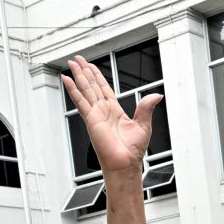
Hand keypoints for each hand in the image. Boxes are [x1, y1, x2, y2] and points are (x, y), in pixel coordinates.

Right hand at [62, 56, 162, 174]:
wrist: (125, 164)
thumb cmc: (133, 151)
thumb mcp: (144, 125)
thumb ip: (147, 107)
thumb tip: (156, 95)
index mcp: (115, 111)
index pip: (104, 88)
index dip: (97, 76)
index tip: (90, 66)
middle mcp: (103, 111)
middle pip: (92, 85)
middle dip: (85, 71)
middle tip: (77, 59)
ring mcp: (96, 114)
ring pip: (85, 89)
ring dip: (78, 76)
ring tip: (72, 63)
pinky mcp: (91, 119)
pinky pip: (80, 101)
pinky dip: (73, 90)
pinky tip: (67, 80)